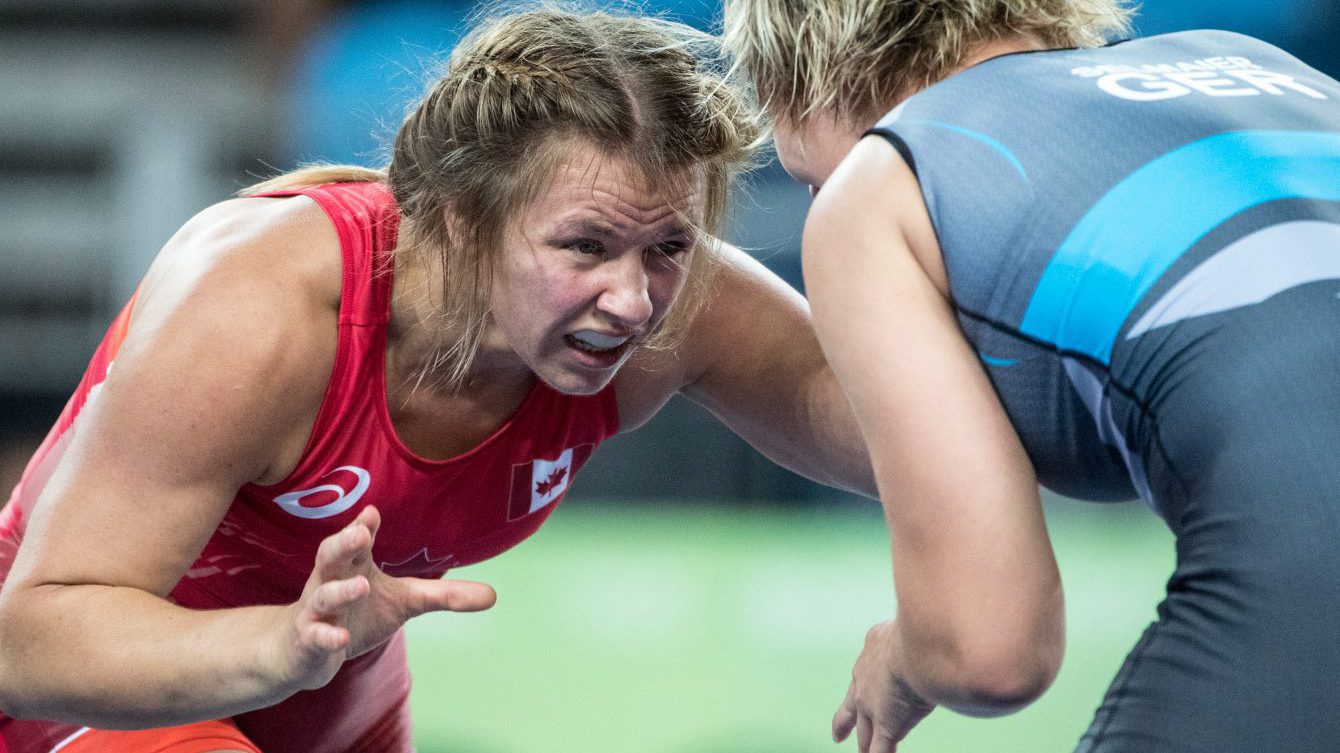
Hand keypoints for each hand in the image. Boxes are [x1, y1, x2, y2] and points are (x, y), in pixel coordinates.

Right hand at [277, 506, 495, 690]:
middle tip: (360, 532)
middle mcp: (329, 580)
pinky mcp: (307, 639)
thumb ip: (444, 596)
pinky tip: (341, 638)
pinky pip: (314, 635)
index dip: (363, 526)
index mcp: (352, 564)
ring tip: (362, 586)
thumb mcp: (404, 601)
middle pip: (331, 555)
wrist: (302, 650)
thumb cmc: (357, 613)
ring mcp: (317, 610)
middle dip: (344, 542)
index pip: (356, 540)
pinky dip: (326, 635)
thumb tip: (494, 596)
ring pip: (323, 595)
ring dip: (340, 590)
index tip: (373, 512)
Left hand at [833, 620, 934, 751]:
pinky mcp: (887, 726)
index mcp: (873, 647)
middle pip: (852, 706)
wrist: (920, 645)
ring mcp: (873, 704)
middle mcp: (864, 677)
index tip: (860, 683)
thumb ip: (922, 629)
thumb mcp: (916, 622)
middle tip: (837, 734)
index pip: (866, 667)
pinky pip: (879, 750)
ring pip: (864, 732)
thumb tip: (938, 623)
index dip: (863, 679)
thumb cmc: (925, 627)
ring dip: (863, 745)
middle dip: (845, 720)